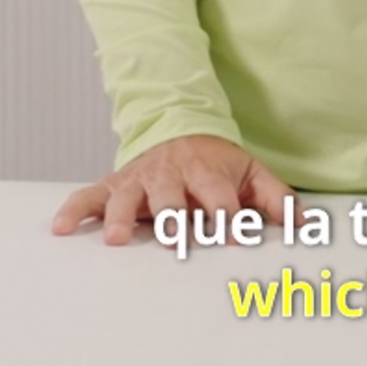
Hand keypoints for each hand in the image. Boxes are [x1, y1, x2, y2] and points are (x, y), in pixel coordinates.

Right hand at [50, 135, 292, 246]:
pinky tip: (61, 226)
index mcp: (207, 173)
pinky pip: (89, 196)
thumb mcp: (250, 173)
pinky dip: (74, 209)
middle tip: (174, 236)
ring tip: (117, 237)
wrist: (180, 128)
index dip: (229, 216)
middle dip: (174, 217)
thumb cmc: (216, 163)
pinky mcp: (114, 184)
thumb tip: (305, 224)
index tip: (236, 235)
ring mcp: (141, 179)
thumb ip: (276, 199)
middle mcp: (172, 174)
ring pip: (129, 196)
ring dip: (123, 215)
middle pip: (173, 197)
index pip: (220, 197)